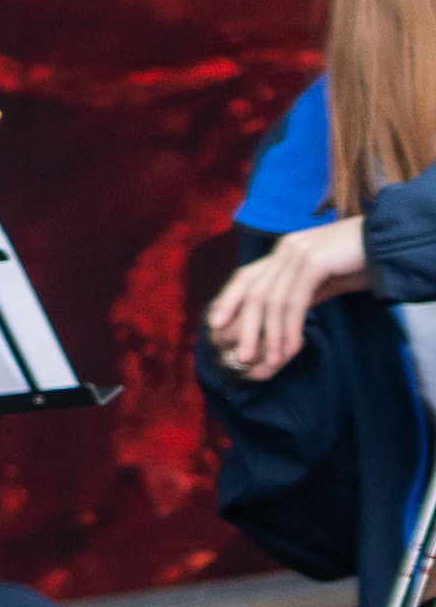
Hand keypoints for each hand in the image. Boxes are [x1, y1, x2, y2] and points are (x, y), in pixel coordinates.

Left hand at [207, 217, 375, 380]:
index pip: (245, 277)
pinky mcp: (315, 262)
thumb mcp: (323, 280)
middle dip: (245, 327)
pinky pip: (295, 302)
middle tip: (240, 357)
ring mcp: (298, 253)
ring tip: (269, 362)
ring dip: (269, 335)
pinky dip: (290, 329)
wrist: (392, 244)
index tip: (214, 326)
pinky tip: (289, 349)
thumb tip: (279, 320)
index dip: (227, 301)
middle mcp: (286, 249)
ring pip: (272, 301)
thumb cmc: (360, 263)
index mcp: (284, 251)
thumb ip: (299, 293)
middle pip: (253, 292)